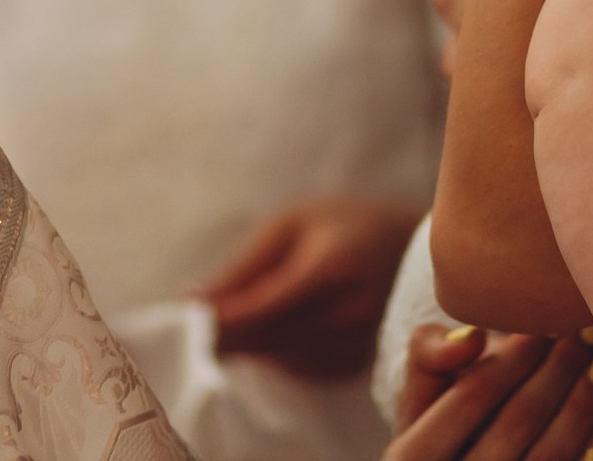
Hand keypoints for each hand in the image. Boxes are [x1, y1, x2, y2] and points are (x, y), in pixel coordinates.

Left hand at [197, 197, 423, 379]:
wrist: (404, 245)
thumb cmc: (340, 225)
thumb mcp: (290, 224)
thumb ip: (245, 266)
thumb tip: (195, 299)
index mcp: (335, 264)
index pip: (269, 304)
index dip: (225, 317)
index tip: (188, 318)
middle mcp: (354, 308)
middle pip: (273, 335)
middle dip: (228, 334)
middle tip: (192, 330)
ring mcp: (361, 339)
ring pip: (284, 356)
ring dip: (249, 347)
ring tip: (222, 331)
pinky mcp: (358, 361)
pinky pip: (302, 368)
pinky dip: (276, 356)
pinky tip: (265, 337)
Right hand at [389, 323, 592, 460]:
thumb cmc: (438, 421)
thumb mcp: (418, 392)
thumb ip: (428, 356)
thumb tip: (472, 339)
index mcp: (410, 456)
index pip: (471, 393)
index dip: (512, 356)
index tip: (548, 323)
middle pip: (516, 421)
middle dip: (557, 371)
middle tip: (589, 333)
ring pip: (551, 452)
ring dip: (583, 403)